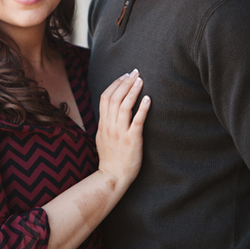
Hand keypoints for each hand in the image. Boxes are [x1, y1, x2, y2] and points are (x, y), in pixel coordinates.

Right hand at [96, 69, 149, 192]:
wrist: (113, 176)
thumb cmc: (110, 158)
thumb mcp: (102, 137)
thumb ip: (105, 123)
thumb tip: (109, 111)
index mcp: (102, 123)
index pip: (105, 97)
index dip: (115, 84)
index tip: (124, 76)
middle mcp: (110, 125)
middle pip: (114, 97)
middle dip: (125, 82)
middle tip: (134, 72)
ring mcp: (120, 132)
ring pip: (124, 105)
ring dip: (132, 90)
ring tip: (140, 80)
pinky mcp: (132, 139)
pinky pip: (137, 120)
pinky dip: (142, 108)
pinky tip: (147, 98)